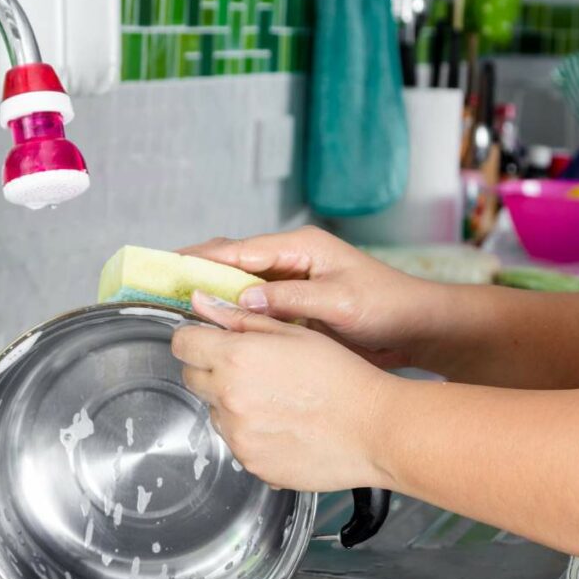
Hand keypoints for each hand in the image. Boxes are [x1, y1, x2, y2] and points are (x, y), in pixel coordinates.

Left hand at [171, 291, 394, 491]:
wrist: (374, 428)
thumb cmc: (341, 377)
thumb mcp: (292, 333)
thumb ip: (239, 319)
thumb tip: (202, 303)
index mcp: (235, 358)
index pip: (182, 343)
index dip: (195, 337)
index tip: (207, 340)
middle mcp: (228, 399)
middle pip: (192, 378)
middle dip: (212, 370)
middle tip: (251, 369)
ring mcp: (237, 436)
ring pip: (214, 413)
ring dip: (232, 404)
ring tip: (276, 400)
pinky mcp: (251, 463)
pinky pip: (236, 443)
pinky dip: (251, 434)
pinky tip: (284, 425)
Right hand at [179, 226, 442, 369]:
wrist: (419, 328)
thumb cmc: (389, 307)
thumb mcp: (340, 303)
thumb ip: (290, 300)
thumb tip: (242, 301)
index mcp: (299, 247)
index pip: (237, 250)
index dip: (199, 259)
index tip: (166, 266)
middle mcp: (291, 260)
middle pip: (231, 263)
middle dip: (196, 274)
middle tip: (160, 289)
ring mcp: (292, 284)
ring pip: (240, 287)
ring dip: (212, 297)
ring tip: (176, 311)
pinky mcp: (295, 307)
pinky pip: (255, 309)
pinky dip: (233, 317)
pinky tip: (215, 331)